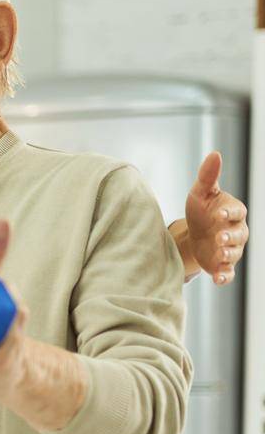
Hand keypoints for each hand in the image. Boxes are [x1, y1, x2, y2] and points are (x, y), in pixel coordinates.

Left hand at [182, 151, 247, 284]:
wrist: (194, 234)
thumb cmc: (201, 210)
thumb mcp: (200, 193)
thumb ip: (208, 176)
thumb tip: (215, 153)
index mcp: (232, 211)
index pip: (236, 211)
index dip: (229, 212)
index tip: (219, 214)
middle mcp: (236, 230)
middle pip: (239, 234)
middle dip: (230, 236)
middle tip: (220, 237)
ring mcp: (231, 248)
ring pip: (234, 252)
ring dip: (228, 255)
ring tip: (220, 256)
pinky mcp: (222, 264)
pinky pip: (228, 272)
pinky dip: (225, 276)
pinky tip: (219, 279)